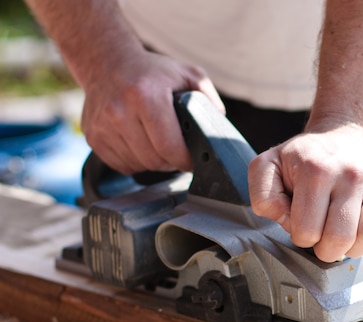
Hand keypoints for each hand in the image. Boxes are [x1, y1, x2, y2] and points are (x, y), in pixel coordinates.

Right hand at [81, 49, 223, 174]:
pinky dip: (135, 161)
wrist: (107, 63)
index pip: (169, 148)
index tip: (193, 160)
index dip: (186, 160)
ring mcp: (102, 126)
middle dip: (171, 162)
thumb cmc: (152, 72)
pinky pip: (121, 165)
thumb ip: (208, 100)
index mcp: (146, 97)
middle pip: (154, 160)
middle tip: (178, 153)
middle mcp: (120, 111)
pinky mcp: (93, 136)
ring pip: (138, 165)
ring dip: (153, 162)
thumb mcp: (188, 75)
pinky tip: (140, 144)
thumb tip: (218, 126)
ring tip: (158, 145)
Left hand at [248, 125, 362, 261]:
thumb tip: (284, 219)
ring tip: (340, 236)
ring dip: (350, 249)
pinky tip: (359, 233)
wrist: (346, 134)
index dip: (300, 235)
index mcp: (316, 170)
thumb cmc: (305, 157)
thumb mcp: (269, 164)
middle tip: (320, 238)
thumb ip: (263, 194)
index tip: (301, 222)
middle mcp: (351, 175)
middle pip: (339, 239)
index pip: (307, 231)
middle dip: (324, 250)